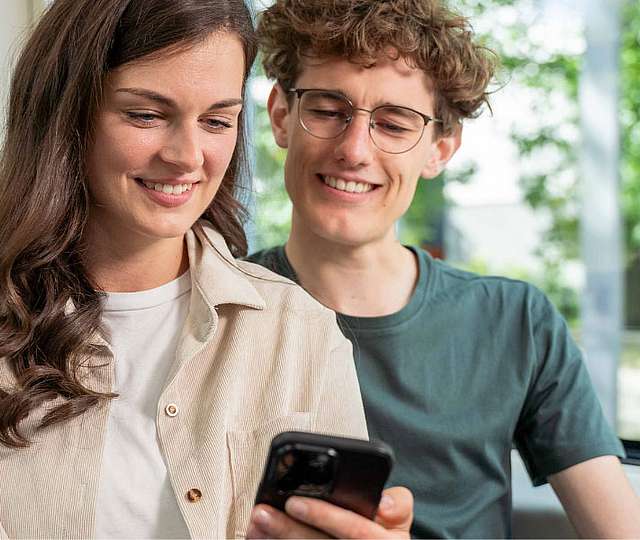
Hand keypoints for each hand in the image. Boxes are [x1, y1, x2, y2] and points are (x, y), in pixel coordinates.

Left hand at [246, 486, 412, 538]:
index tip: (295, 501)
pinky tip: (258, 537)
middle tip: (263, 511)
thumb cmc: (383, 532)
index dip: (326, 517)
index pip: (357, 531)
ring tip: (256, 521)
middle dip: (288, 529)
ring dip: (276, 539)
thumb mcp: (399, 519)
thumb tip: (383, 504)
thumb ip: (397, 505)